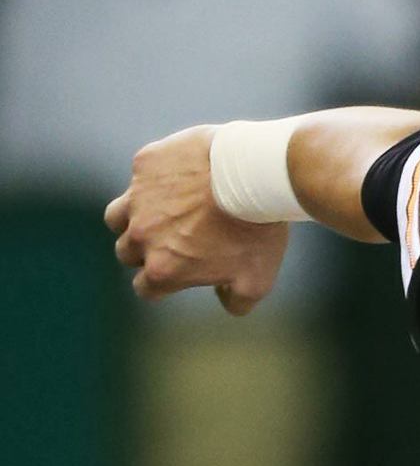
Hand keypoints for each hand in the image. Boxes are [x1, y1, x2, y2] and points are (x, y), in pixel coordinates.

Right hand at [104, 125, 290, 314]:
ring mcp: (138, 197)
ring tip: (158, 214)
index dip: (161, 285)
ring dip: (132, 219)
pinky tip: (182, 177)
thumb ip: (236, 301)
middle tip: (174, 241)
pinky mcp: (144, 165)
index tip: (177, 275)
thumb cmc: (256, 232)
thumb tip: (225, 301)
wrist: (252, 177)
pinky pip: (140, 176)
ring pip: (117, 216)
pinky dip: (154, 180)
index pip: (145, 288)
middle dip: (146, 251)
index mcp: (162, 269)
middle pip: (127, 252)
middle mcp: (141, 235)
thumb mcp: (257, 280)